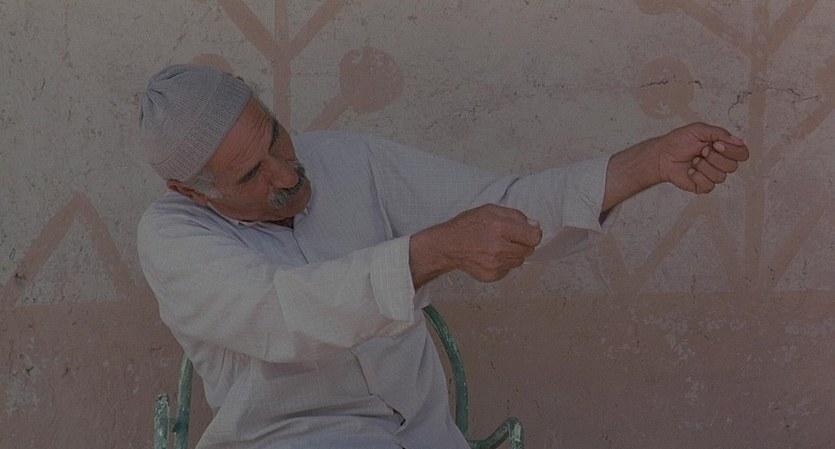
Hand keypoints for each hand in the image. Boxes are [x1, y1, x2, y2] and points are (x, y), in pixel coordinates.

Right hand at [410, 204, 542, 284]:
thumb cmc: (468, 225)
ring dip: (513, 253)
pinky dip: (503, 263)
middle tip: (508, 238)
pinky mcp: (492, 275)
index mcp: (500, 227)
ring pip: (519, 260)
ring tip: (496, 246)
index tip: (527, 232)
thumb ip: (515, 216)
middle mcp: (499, 247)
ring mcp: (495, 264)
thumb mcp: (490, 210)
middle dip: (522, 243)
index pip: (534, 237)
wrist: (448, 246)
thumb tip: (535, 226)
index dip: (533, 233)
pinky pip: (508, 269)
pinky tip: (490, 256)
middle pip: (529, 250)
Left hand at [656, 122, 749, 193]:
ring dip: (704, 167)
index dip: (732, 151)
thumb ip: (720, 133)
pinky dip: (697, 177)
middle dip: (714, 158)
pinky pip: (709, 186)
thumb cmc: (678, 141)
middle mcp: (720, 163)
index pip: (742, 154)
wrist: (662, 155)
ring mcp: (712, 175)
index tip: (716, 144)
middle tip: (701, 151)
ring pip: (721, 177)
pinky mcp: (702, 186)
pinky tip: (690, 171)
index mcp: (723, 149)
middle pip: (733, 166)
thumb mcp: (699, 130)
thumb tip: (739, 141)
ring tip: (694, 160)